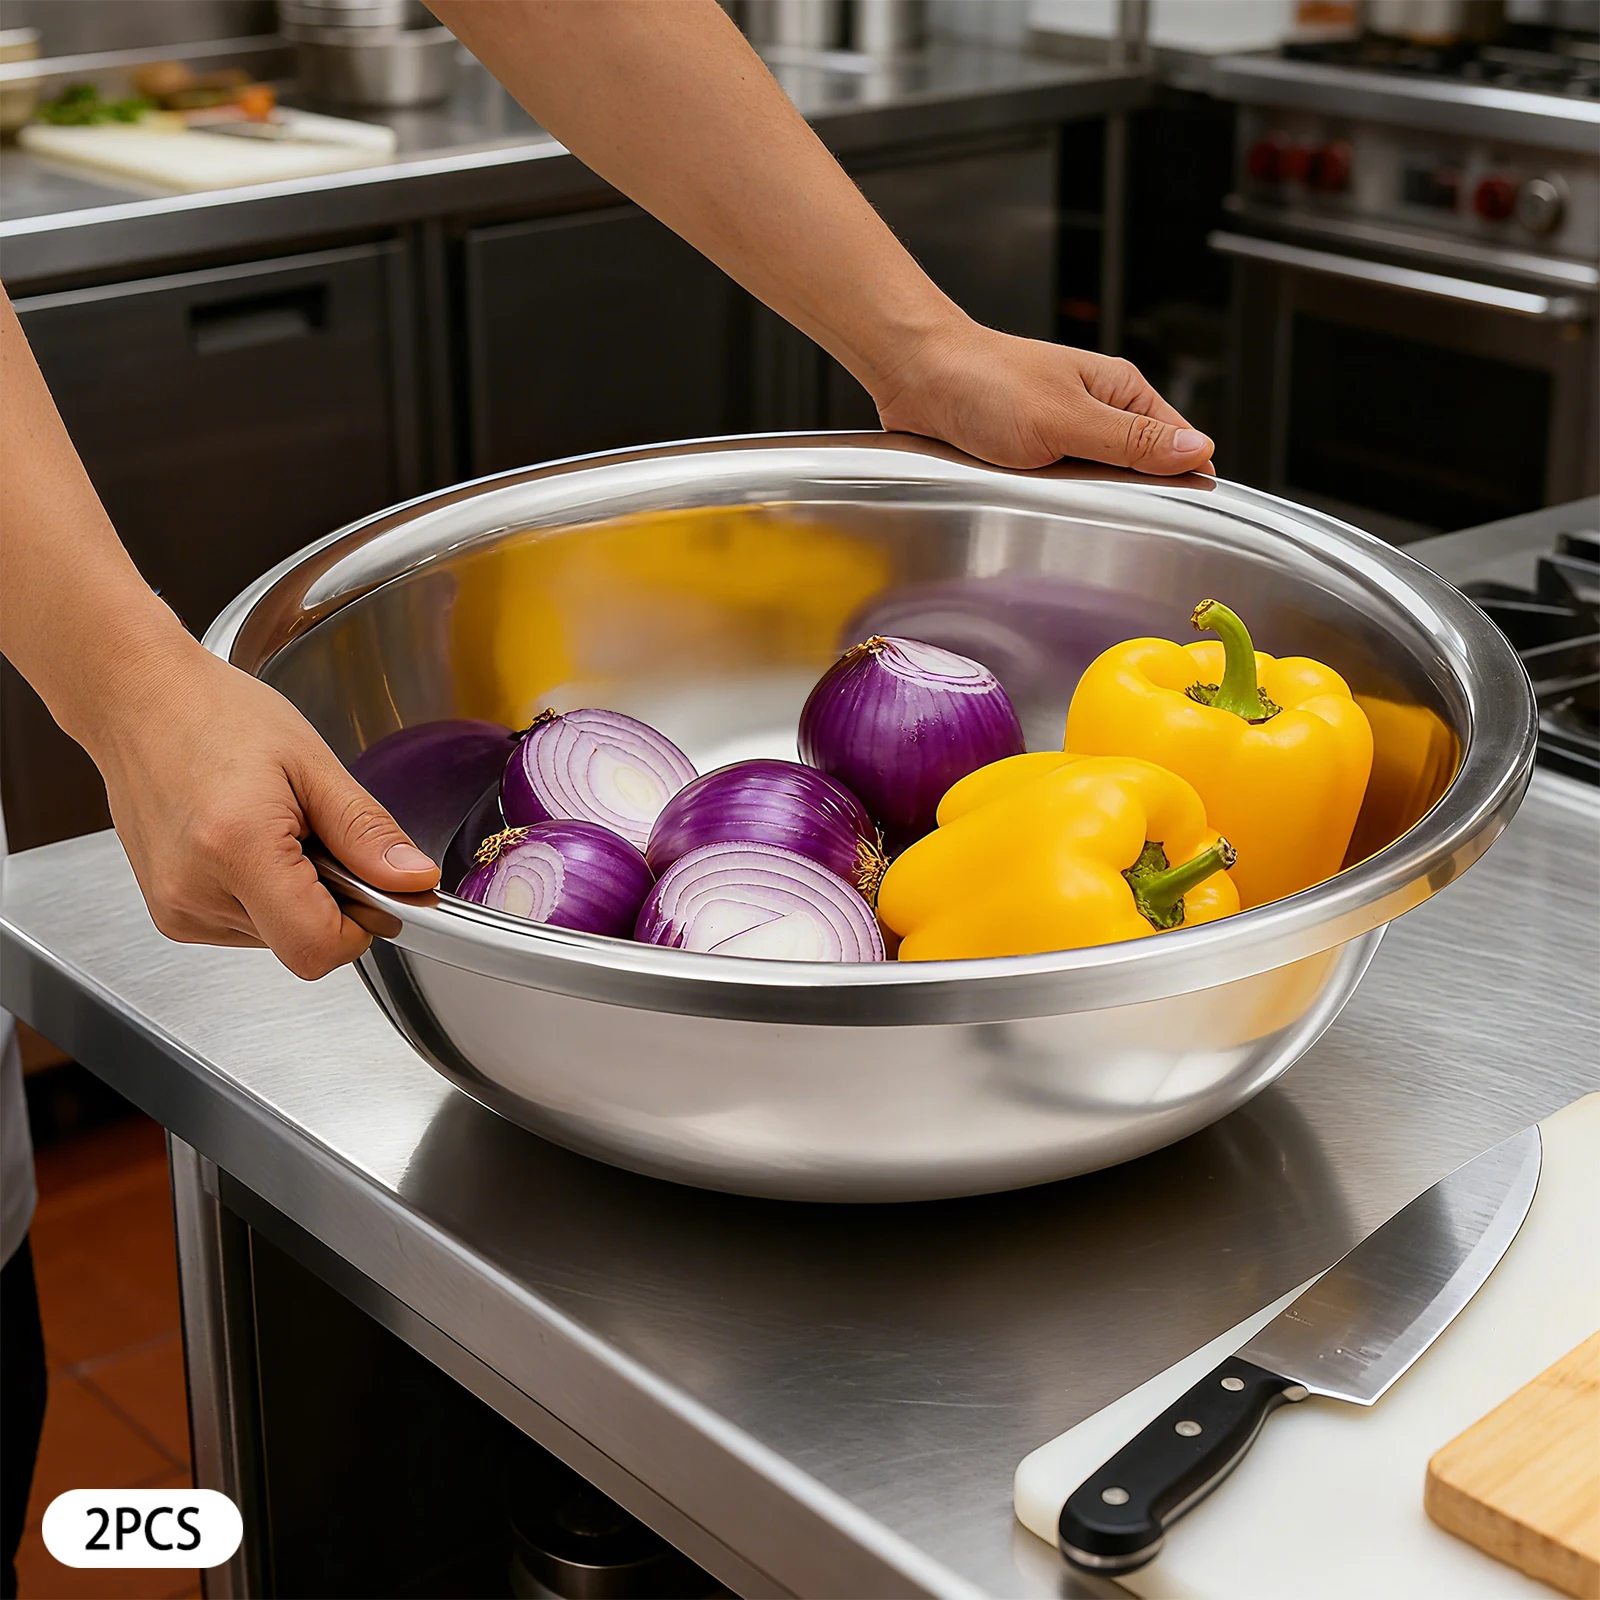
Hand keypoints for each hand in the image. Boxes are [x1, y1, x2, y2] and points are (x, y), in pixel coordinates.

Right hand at [83, 639, 439, 979]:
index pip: (318, 948)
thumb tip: (414, 882)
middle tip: (312, 834)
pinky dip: (265, 896)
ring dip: (295, 896)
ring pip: (278, 939)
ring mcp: (177, 909)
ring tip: (273, 830)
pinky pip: (247, 928)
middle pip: (302, 945)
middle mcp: (196, 891)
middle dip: (330, 901)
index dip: (362, 924)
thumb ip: (367, 832)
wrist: (140, 702)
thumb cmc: (216, 715)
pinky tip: (248, 845)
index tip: (371, 884)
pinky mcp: (171, 914)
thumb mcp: (313, 764)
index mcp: (236, 848)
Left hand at [872, 317, 1215, 476]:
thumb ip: (1130, 440)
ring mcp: (1063, 435)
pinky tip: (1032, 504)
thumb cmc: (984, 381)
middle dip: (1123, 497)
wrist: (916, 375)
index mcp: (1120, 391)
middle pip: (1137, 473)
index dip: (1184, 479)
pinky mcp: (1030, 456)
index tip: (1179, 514)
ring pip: (1093, 487)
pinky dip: (1046, 500)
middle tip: (1097, 506)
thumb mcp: (1066, 418)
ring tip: (1056, 499)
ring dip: (1079, 501)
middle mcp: (1097, 411)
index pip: (1178, 443)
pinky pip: (1054, 490)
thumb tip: (1196, 451)